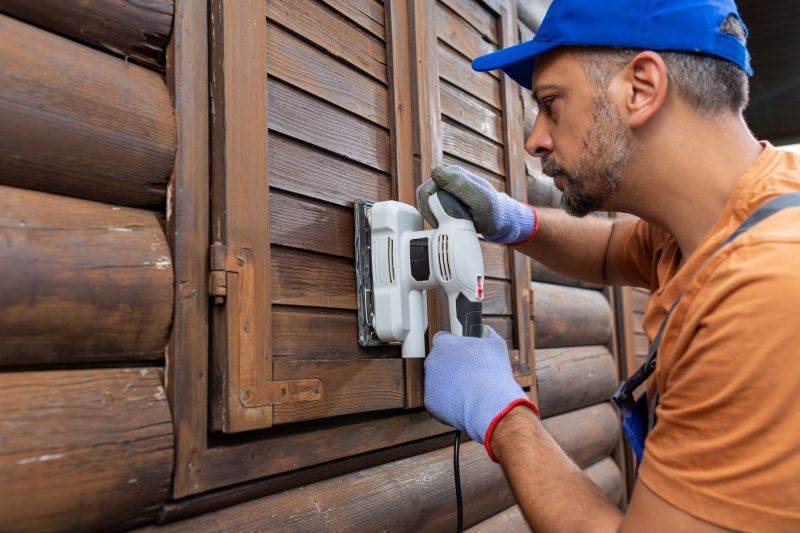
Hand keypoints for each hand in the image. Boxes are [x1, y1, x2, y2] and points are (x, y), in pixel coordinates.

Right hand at [417, 165, 536, 244]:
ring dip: (431, 213)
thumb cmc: (491, 211)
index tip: (441, 218)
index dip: (430, 204)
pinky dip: (433, 214)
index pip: (428, 187)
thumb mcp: (478, 201)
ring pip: (425, 200)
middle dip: (430, 211)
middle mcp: (447, 175)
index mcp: (454, 173)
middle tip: (442, 224)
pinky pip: (429, 204)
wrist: (499, 218)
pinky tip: (444, 221)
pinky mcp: (443, 193)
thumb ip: (460, 186)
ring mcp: (445, 185)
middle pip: (424, 193)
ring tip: (444, 223)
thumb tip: (436, 173)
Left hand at [424, 326, 538, 458]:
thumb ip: (486, 333)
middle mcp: (431, 361)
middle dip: (451, 366)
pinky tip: (463, 402)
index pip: (442, 339)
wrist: (489, 403)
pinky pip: (438, 400)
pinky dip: (448, 402)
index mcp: (443, 344)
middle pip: (438, 361)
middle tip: (469, 373)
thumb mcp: (496, 344)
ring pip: (438, 381)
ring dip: (449, 384)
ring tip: (469, 390)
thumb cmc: (492, 372)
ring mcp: (429, 383)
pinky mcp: (430, 402)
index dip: (453, 345)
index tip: (463, 352)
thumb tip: (485, 330)